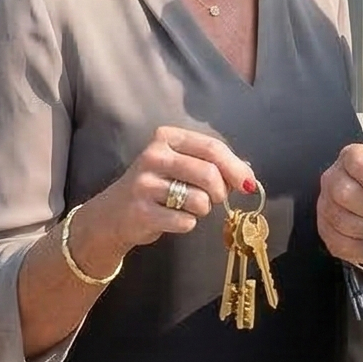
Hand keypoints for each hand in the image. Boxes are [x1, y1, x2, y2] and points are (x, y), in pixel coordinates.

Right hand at [84, 125, 252, 253]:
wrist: (113, 213)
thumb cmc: (157, 186)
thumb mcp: (180, 164)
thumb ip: (213, 164)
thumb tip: (248, 176)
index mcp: (167, 137)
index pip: (212, 147)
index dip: (235, 167)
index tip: (248, 184)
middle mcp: (154, 156)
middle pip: (209, 174)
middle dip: (220, 191)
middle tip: (215, 199)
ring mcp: (145, 184)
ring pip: (199, 200)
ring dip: (202, 209)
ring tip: (186, 207)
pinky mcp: (142, 211)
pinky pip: (185, 221)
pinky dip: (186, 223)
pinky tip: (171, 218)